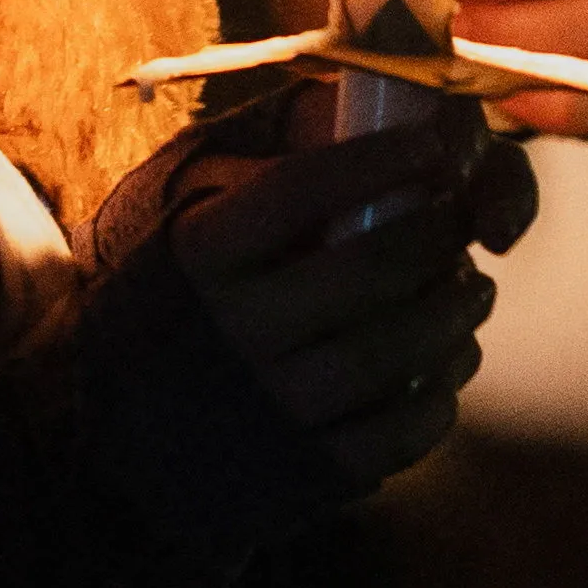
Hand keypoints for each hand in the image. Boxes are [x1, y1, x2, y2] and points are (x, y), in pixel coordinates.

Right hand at [75, 109, 514, 572]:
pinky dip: (444, 388)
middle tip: (459, 215)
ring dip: (456, 308)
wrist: (118, 446)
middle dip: (440, 229)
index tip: (431, 146)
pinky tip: (447, 358)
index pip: (304, 186)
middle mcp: (235, 329)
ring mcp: (275, 408)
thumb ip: (280, 147)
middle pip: (373, 265)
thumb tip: (391, 113)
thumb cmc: (178, 296)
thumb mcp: (190, 206)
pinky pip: (405, 427)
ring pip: (400, 348)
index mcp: (199, 251)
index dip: (384, 157)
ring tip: (469, 286)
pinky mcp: (310, 474)